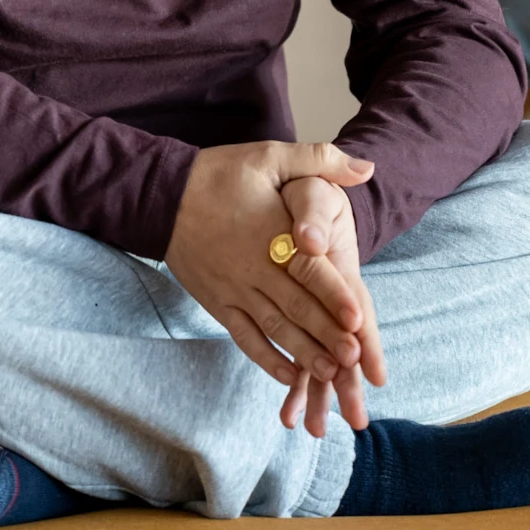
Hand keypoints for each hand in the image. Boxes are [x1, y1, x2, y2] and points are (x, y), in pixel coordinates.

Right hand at [164, 140, 374, 397]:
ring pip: (274, 327)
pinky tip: (288, 374)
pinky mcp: (218, 301)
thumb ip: (319, 160)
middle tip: (353, 359)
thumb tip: (368, 166)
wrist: (160, 194)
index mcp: (271, 233)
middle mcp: (254, 267)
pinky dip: (266, 358)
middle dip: (327, 335)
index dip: (333, 295)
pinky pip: (244, 336)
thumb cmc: (217, 174)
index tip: (358, 319)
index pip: (308, 270)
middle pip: (296, 307)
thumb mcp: (269, 156)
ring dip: (303, 352)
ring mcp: (234, 288)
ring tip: (329, 374)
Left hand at [276, 176, 386, 437]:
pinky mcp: (287, 311)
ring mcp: (310, 307)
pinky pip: (288, 351)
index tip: (375, 373)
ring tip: (311, 430)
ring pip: (316, 356)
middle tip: (357, 423)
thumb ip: (314, 209)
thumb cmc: (303, 191)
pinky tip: (287, 410)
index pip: (356, 307)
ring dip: (316, 391)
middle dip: (348, 381)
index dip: (367, 339)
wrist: (284, 191)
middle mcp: (330, 296)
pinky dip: (288, 379)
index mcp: (338, 267)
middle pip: (343, 344)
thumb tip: (313, 239)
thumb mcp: (311, 188)